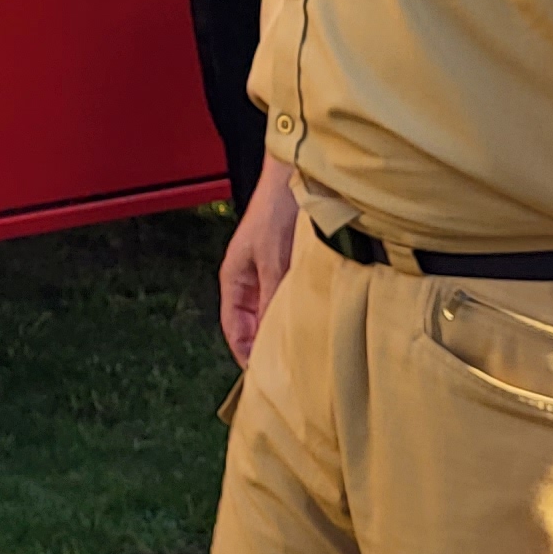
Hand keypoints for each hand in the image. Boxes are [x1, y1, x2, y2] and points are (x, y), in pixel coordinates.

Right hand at [220, 162, 300, 365]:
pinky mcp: (294, 265)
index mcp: (235, 279)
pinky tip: (319, 321)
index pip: (233, 328)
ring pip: (276, 311)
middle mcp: (252, 279)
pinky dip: (302, 311)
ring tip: (306, 352)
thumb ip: (270, 299)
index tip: (262, 378)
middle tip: (289, 373)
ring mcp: (273, 272)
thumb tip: (270, 340)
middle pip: (255, 323)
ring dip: (287, 328)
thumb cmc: (278, 211)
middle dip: (267, 346)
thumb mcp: (273, 260)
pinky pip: (294, 297)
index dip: (245, 354)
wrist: (298, 174)